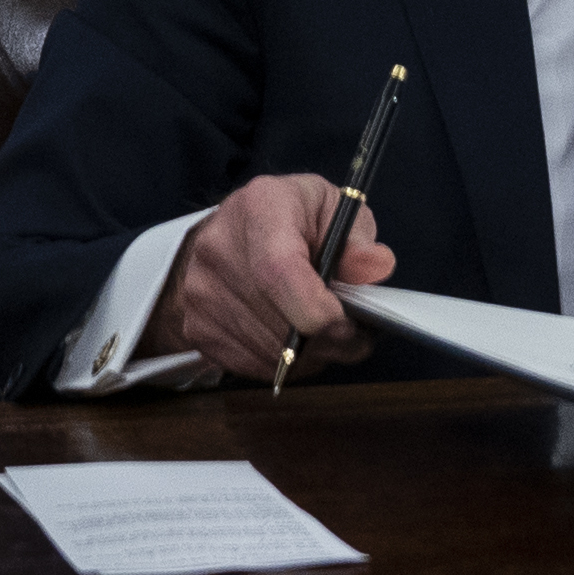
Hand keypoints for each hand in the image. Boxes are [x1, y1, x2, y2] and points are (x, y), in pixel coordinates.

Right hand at [145, 170, 400, 380]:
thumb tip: (376, 267)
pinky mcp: (197, 328)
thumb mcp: (334, 208)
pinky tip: (295, 338)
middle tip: (354, 333)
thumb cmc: (291, 218)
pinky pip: (254, 365)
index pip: (280, 272)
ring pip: (271, 353)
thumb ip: (358, 239)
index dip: (321, 311)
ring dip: (311, 354)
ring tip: (326, 331)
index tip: (351, 323)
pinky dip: (285, 363)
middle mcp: (219, 250)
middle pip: (280, 322)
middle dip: (330, 339)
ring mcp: (202, 293)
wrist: (227, 233)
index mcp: (260, 208)